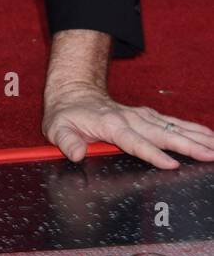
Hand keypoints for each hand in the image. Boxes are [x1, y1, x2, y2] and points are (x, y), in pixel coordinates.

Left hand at [42, 84, 213, 170]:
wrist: (73, 92)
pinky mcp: (147, 116)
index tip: (171, 163)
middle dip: (188, 145)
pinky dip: (193, 129)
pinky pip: (173, 123)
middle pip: (163, 134)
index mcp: (110, 125)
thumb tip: (76, 154)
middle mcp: (130, 119)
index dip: (153, 153)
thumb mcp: (56, 128)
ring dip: (197, 137)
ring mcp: (141, 116)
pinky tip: (210, 137)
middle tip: (210, 155)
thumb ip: (66, 142)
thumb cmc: (65, 114)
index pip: (135, 142)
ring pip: (173, 127)